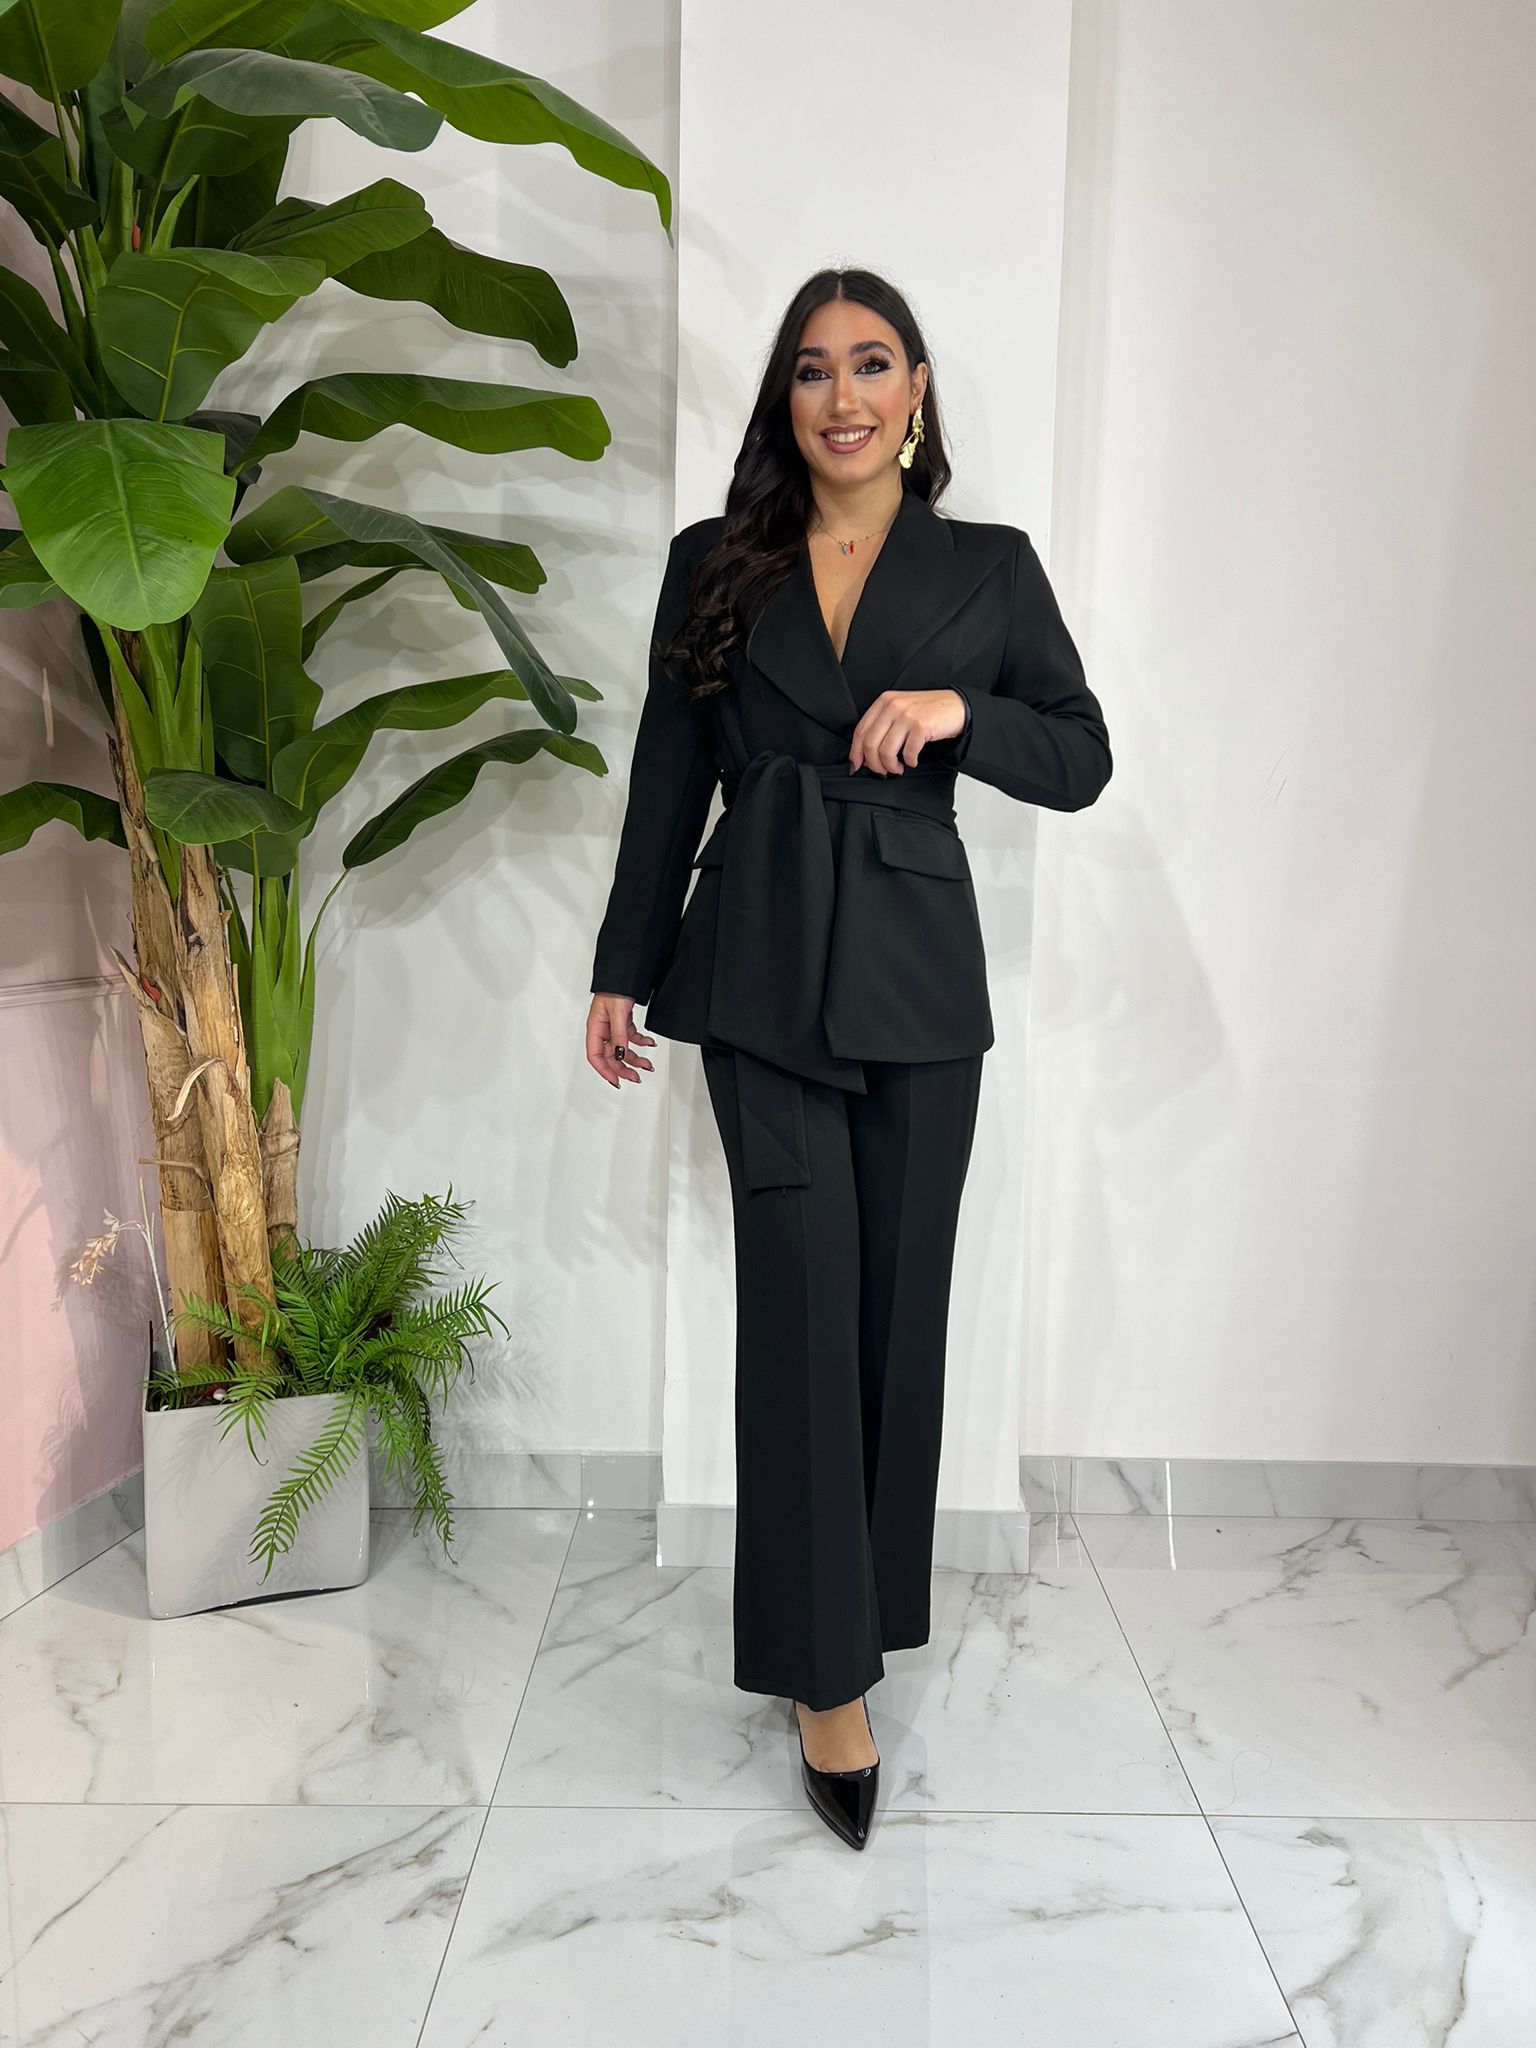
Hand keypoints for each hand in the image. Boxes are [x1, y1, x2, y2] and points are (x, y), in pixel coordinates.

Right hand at [587, 993, 655, 1086]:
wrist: (625, 974)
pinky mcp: (622, 1022)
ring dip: (635, 1058)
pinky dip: (640, 1042)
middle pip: (611, 1056)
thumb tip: (620, 1055)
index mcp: (595, 1028)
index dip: (605, 1071)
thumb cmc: (614, 988)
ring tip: (647, 1065)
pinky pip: (631, 1038)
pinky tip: (649, 1043)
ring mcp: (613, 1026)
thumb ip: (619, 1035)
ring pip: (622, 1049)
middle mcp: (602, 1030)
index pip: (596, 1056)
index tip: (616, 1081)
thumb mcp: (617, 1013)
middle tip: (635, 1077)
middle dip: (623, 1068)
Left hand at [847, 688, 965, 775]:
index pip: (860, 730)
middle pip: (870, 743)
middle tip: (881, 771)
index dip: (855, 752)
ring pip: (886, 750)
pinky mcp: (921, 725)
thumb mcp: (900, 711)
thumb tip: (865, 754)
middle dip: (874, 764)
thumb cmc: (928, 712)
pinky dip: (909, 761)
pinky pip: (908, 752)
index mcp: (884, 702)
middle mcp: (893, 706)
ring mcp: (907, 715)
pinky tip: (912, 760)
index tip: (856, 765)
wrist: (956, 707)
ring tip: (897, 768)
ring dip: (890, 766)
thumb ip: (882, 726)